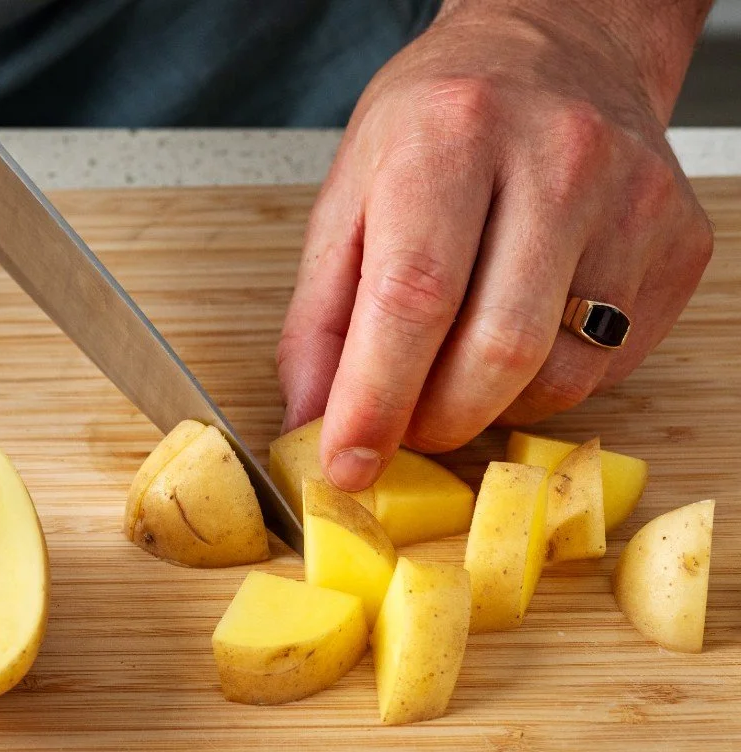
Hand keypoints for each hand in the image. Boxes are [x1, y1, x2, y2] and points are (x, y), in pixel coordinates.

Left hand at [277, 0, 713, 491]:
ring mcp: (635, 203)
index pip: (415, 298)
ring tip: (462, 364)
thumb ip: (319, 318)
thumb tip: (309, 424)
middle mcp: (560, 159)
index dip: (376, 401)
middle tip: (404, 424)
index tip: (347, 464)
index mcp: (454, 134)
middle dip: (437, 422)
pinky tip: (525, 332)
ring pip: (559, 377)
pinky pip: (606, 370)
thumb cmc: (444, 125)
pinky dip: (547, 383)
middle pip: (497, 353)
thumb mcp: (351, 196)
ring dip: (493, 407)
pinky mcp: (680, 247)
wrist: (564, 48)